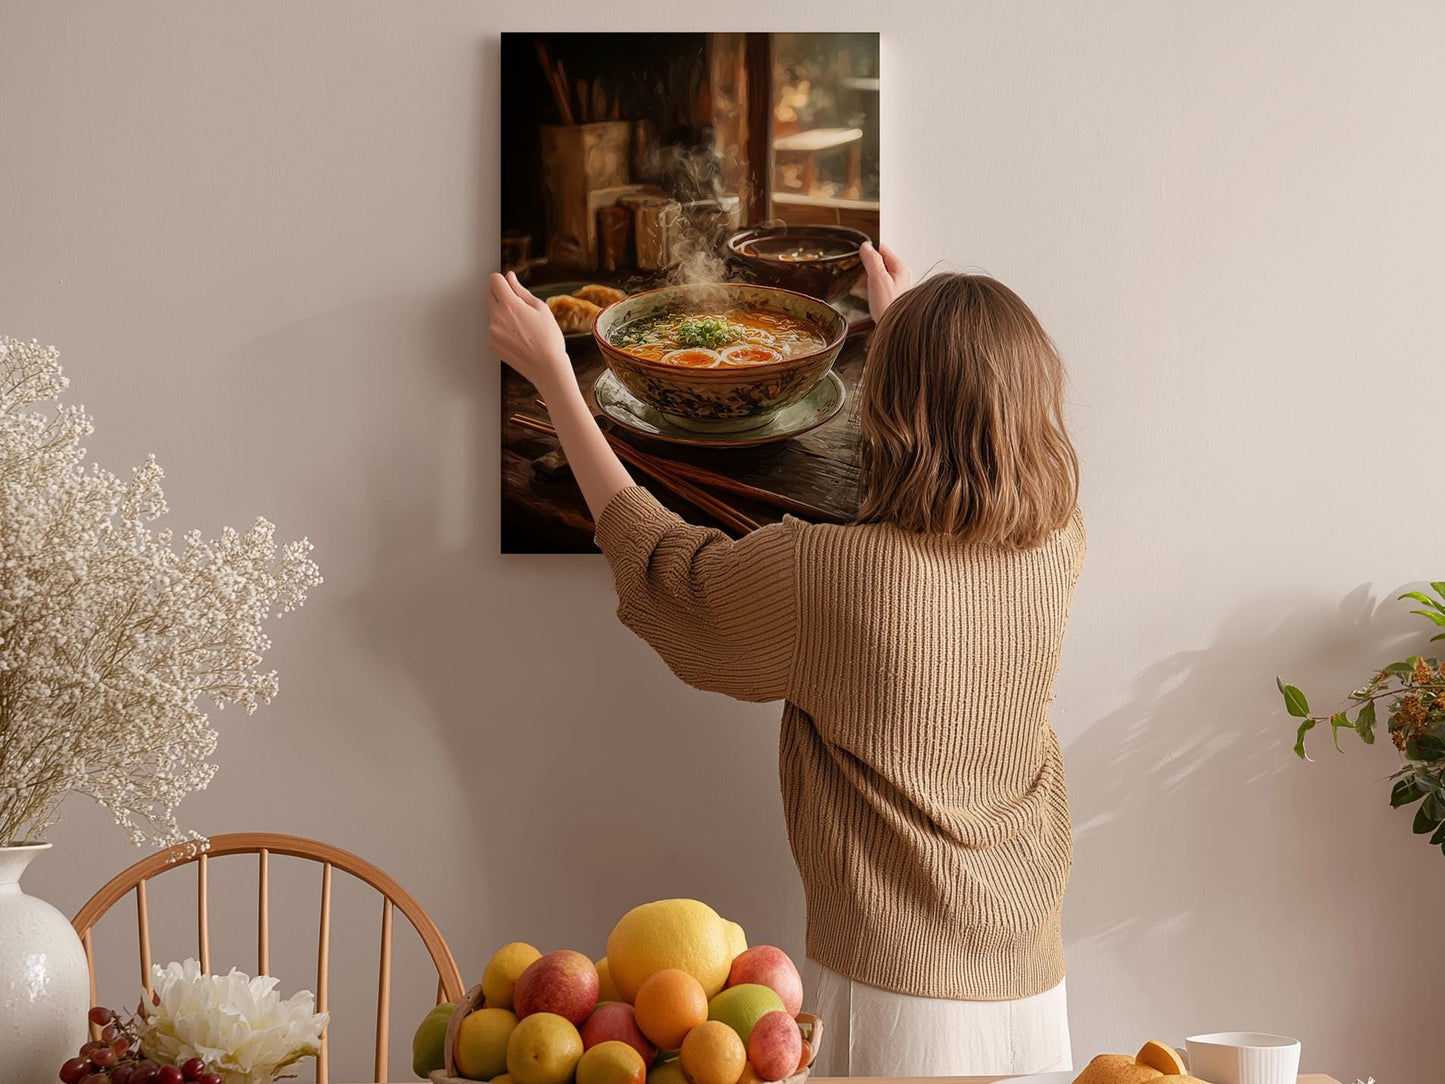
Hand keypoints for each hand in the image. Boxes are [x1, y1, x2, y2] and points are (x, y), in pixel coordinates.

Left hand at [487, 271, 569, 387]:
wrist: (547, 367)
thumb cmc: (548, 338)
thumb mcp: (540, 308)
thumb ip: (520, 290)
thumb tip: (510, 278)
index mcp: (509, 305)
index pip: (494, 280)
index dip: (503, 280)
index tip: (509, 285)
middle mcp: (496, 317)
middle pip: (489, 294)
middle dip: (501, 294)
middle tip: (519, 306)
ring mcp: (491, 332)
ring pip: (492, 313)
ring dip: (502, 313)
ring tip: (522, 326)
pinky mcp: (491, 344)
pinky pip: (493, 329)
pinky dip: (502, 330)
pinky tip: (518, 338)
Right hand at [859, 241, 911, 321]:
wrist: (897, 329)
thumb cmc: (889, 307)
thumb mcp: (878, 279)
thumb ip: (872, 260)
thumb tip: (866, 246)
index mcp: (900, 268)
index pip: (882, 248)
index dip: (868, 249)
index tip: (857, 253)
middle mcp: (900, 275)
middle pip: (880, 260)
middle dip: (867, 263)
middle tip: (857, 270)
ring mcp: (897, 285)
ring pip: (879, 272)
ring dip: (868, 275)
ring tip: (862, 283)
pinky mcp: (891, 295)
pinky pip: (879, 284)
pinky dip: (871, 286)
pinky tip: (867, 293)